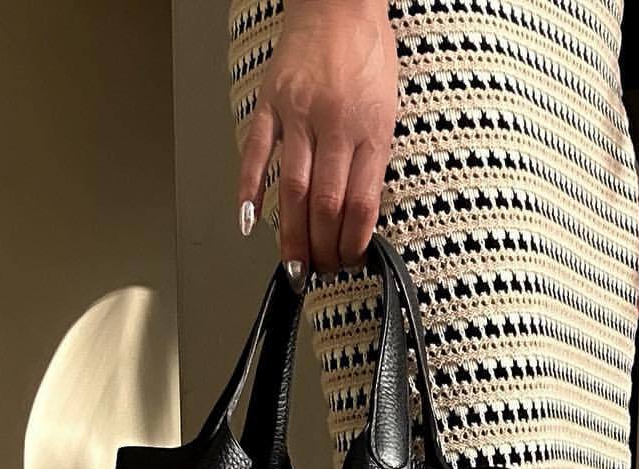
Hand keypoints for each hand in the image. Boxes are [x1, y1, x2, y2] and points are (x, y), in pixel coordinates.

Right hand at [236, 0, 398, 283]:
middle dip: (322, 248)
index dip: (353, 242)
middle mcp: (335, 125)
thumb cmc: (367, 55)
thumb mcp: (388, 109)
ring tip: (293, 264)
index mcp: (371, 130)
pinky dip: (250, 190)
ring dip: (292, 235)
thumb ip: (373, 158)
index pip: (361, 204)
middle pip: (325, 204)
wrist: (339, 4)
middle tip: (318, 271)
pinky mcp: (271, 103)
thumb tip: (360, 213)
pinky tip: (250, 221)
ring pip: (293, 189)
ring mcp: (299, 114)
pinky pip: (257, 153)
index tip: (349, 262)